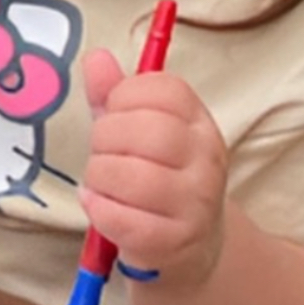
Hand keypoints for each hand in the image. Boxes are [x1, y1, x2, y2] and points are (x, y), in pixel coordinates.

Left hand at [81, 51, 229, 290]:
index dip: (124, 97)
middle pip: (148, 131)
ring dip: (100, 178)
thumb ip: (113, 94)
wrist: (190, 247)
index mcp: (198, 122)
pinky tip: (99, 206)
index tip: (115, 114)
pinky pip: (126, 220)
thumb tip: (96, 57)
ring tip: (101, 183)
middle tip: (102, 154)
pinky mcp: (178, 241)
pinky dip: (100, 210)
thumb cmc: (154, 177)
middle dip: (105, 139)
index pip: (164, 89)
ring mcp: (197, 202)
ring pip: (134, 177)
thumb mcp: (135, 130)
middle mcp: (207, 159)